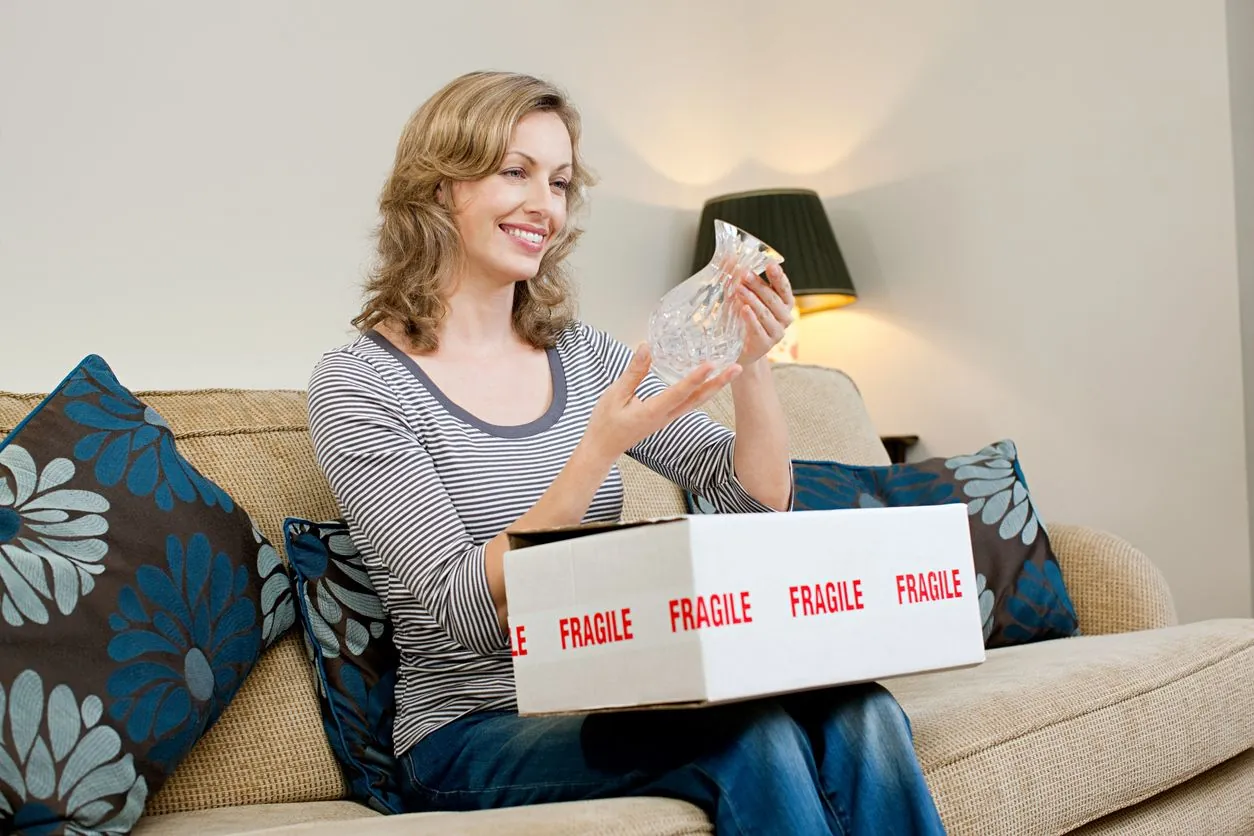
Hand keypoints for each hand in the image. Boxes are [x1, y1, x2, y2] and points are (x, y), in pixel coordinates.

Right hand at [583, 344, 739, 462]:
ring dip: (715, 387)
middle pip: (698, 398)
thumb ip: (633, 372)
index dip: (695, 377)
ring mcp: (668, 418)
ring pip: (697, 402)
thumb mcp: (615, 394)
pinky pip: (690, 403)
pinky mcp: (666, 417)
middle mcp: (666, 416)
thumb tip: (645, 347)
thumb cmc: (606, 422)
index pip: (679, 392)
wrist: (603, 447)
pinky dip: (703, 391)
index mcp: (653, 411)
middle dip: (719, 383)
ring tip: (731, 372)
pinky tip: (709, 382)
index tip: (711, 364)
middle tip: (738, 368)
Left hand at [734, 262, 794, 366]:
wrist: (741, 349)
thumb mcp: (744, 297)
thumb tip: (731, 255)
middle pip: (773, 299)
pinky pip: (759, 329)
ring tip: (739, 289)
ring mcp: (777, 332)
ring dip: (752, 299)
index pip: (784, 288)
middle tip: (745, 274)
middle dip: (759, 285)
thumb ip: (741, 279)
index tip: (770, 265)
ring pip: (766, 313)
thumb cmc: (744, 319)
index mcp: (784, 304)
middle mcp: (785, 317)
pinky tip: (743, 309)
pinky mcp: (766, 344)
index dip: (778, 276)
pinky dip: (751, 319)